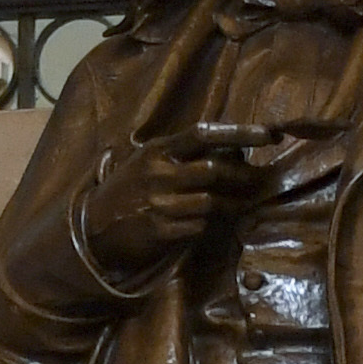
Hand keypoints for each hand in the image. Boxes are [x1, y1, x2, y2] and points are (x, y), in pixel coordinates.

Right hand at [81, 122, 286, 275]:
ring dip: (228, 206)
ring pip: (210, 202)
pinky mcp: (159, 230)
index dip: (239, 133)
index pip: (204, 134)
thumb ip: (184, 156)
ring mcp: (158, 203)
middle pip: (214, 170)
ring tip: (235, 206)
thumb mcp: (149, 162)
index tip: (269, 135)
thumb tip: (233, 153)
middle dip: (241, 177)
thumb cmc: (129, 192)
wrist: (93, 228)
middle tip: (259, 182)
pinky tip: (202, 224)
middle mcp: (159, 173)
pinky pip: (198, 227)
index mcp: (158, 150)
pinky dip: (206, 227)